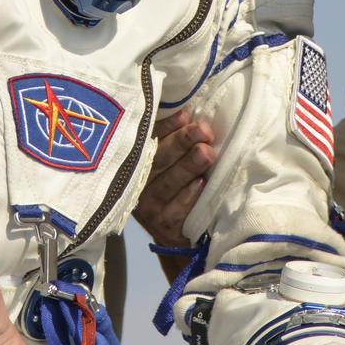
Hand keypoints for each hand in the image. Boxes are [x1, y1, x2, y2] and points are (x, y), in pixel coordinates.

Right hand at [138, 111, 213, 278]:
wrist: (174, 231)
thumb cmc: (174, 183)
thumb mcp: (168, 160)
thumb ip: (172, 138)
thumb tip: (188, 113)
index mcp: (137, 160)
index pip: (149, 139)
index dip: (167, 126)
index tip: (186, 116)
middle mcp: (137, 182)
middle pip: (159, 159)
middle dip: (181, 143)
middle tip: (202, 131)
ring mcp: (148, 206)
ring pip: (168, 183)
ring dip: (188, 167)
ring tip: (206, 153)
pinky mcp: (162, 226)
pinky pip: (176, 209)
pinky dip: (188, 196)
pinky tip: (200, 184)